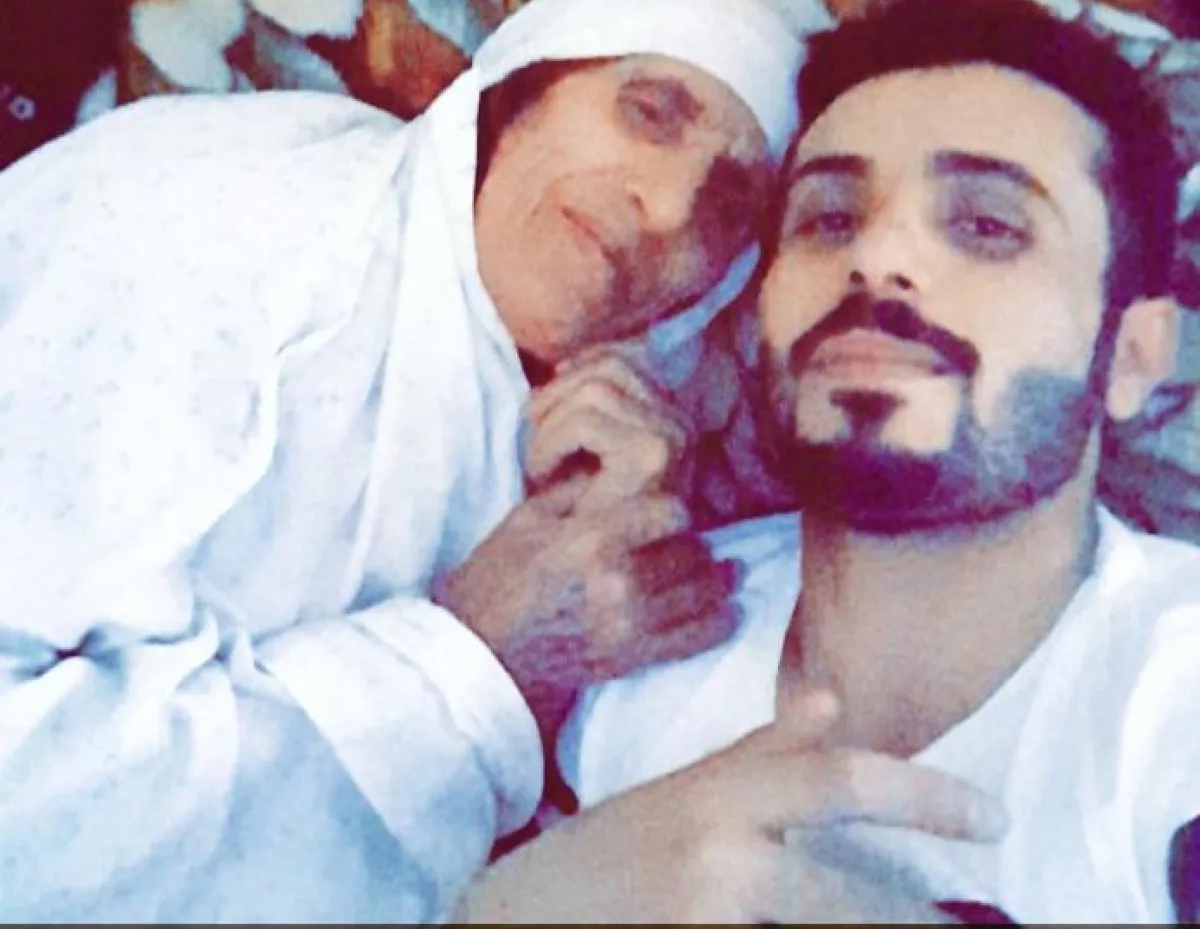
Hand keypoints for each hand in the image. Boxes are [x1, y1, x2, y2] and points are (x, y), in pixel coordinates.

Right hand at [436, 480, 739, 737]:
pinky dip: (717, 621)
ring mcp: (627, 625)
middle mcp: (616, 582)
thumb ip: (579, 492)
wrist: (477, 656)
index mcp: (590, 539)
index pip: (671, 511)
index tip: (664, 513)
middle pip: (692, 551)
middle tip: (687, 543)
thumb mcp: (527, 520)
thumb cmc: (495, 581)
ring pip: (703, 591)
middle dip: (692, 544)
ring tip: (710, 572)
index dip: (671, 509)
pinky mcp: (631, 659)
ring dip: (710, 579)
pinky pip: (698, 637)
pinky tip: (722, 611)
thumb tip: (619, 471)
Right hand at [457, 689, 1007, 923]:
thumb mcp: (682, 789)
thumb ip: (763, 752)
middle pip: (853, 898)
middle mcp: (720, 856)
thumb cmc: (608, 852)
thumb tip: (832, 699)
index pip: (837, 779)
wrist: (512, 919)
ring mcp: (705, 918)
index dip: (922, 795)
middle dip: (918, 921)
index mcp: (721, 796)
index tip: (993, 818)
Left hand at [522, 347, 692, 506]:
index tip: (541, 409)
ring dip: (548, 426)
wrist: (573, 579)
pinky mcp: (651, 457)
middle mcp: (682, 425)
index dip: (571, 373)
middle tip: (534, 442)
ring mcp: (672, 440)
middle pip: (608, 367)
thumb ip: (586, 401)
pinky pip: (584, 422)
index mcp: (670, 418)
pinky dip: (548, 445)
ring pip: (594, 390)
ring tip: (539, 465)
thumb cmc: (568, 511)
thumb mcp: (580, 447)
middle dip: (555, 396)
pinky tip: (541, 477)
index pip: (620, 359)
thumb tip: (566, 361)